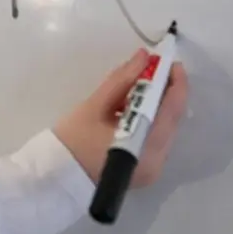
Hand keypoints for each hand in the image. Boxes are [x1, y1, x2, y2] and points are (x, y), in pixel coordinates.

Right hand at [53, 49, 188, 187]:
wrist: (56, 177)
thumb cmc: (72, 141)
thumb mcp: (95, 106)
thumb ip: (122, 79)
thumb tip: (143, 56)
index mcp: (145, 146)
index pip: (172, 108)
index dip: (175, 81)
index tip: (169, 61)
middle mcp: (157, 161)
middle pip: (172, 118)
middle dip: (166, 91)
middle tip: (153, 69)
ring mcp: (153, 168)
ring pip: (165, 127)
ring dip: (158, 104)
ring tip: (140, 86)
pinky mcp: (146, 170)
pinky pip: (156, 137)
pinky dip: (150, 119)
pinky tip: (134, 107)